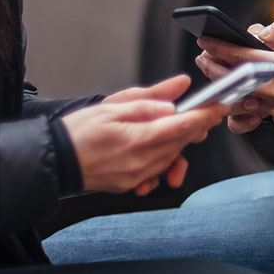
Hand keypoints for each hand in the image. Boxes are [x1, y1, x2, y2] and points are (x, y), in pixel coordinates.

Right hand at [61, 78, 226, 195]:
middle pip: (181, 142)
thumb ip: (149, 99)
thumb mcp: (113, 106)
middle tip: (201, 112)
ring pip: (171, 157)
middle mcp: (142, 162)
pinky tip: (154, 150)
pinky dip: (161, 160)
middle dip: (195, 127)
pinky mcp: (130, 185)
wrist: (53, 162)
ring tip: (171, 127)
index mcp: (140, 139)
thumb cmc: (77, 132)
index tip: (219, 105)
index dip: (206, 115)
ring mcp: (137, 176)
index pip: (184, 125)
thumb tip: (178, 89)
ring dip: (178, 143)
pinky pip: (156, 173)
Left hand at [196, 16, 273, 134]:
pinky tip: (244, 93)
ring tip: (221, 74)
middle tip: (203, 57)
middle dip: (212, 67)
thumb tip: (264, 32)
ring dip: (226, 87)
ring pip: (240, 100)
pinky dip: (249, 101)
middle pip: (232, 80)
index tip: (204, 39)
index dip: (218, 47)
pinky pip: (257, 111)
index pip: (240, 55)